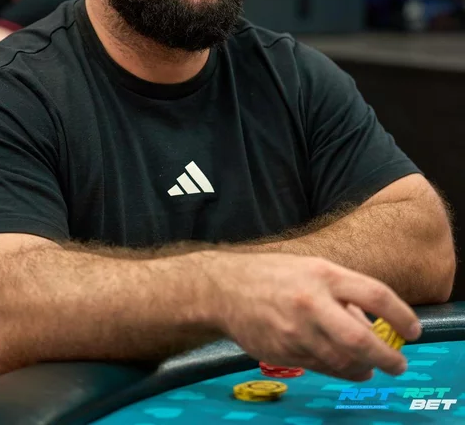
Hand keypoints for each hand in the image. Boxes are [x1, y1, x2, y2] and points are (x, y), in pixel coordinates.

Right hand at [203, 252, 421, 381]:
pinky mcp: (283, 351)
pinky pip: (319, 367)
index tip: (414, 330)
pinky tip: (342, 366)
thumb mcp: (311, 270)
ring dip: (362, 368)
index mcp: (322, 274)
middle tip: (398, 363)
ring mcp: (296, 330)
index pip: (375, 294)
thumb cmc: (273, 275)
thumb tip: (371, 324)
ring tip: (369, 367)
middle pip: (361, 339)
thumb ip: (342, 295)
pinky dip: (336, 369)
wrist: (225, 288)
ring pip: (341, 360)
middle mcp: (311, 302)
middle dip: (387, 357)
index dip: (401, 315)